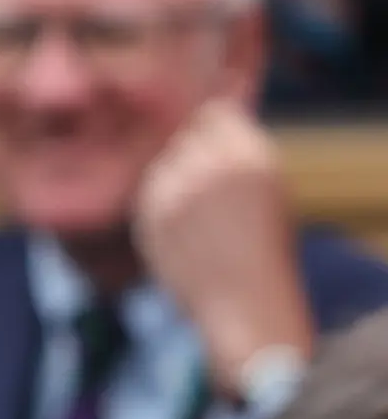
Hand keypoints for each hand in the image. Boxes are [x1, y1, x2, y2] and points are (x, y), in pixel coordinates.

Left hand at [137, 99, 312, 386]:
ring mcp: (174, 194)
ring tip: (197, 213)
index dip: (209, 128)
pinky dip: (158, 204)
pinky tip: (182, 230)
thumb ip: (236, 154)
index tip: (209, 140)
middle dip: (189, 154)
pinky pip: (147, 195)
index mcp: (250, 156)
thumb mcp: (269, 188)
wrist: (244, 304)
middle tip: (203, 186)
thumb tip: (199, 123)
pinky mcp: (148, 220)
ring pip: (161, 165)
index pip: (213, 114)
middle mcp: (209, 169)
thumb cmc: (264, 247)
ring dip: (172, 180)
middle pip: (182, 138)